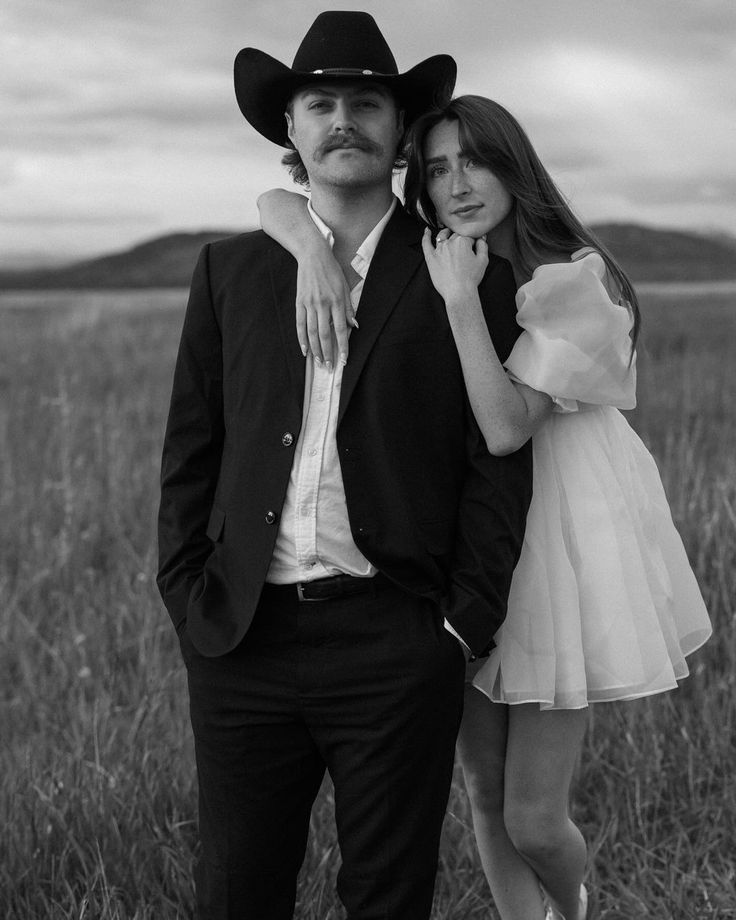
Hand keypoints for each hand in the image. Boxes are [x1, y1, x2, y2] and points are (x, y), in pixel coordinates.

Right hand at [296, 246, 355, 366]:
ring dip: (315, 349)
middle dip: (328, 353)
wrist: (312, 255)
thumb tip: (355, 326)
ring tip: (319, 362)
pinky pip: (300, 324)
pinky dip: (301, 338)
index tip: (344, 359)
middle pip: (325, 334)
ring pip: (312, 332)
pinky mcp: (299, 302)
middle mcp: (322, 304)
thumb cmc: (331, 270)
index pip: (341, 329)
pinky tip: (304, 350)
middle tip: (330, 367)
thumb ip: (348, 308)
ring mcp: (309, 304)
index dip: (343, 346)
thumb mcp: (345, 287)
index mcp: (336, 301)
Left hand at [421, 228, 488, 303]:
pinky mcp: (430, 257)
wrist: (459, 292)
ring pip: (442, 236)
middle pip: (455, 235)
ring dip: (446, 232)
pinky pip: (426, 244)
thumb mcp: (483, 260)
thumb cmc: (470, 278)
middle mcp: (450, 243)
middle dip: (460, 238)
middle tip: (463, 246)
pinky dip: (425, 236)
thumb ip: (483, 246)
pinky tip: (427, 231)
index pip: (468, 236)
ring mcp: (439, 250)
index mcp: (463, 241)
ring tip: (448, 232)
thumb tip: (481, 238)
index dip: (472, 241)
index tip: (474, 246)